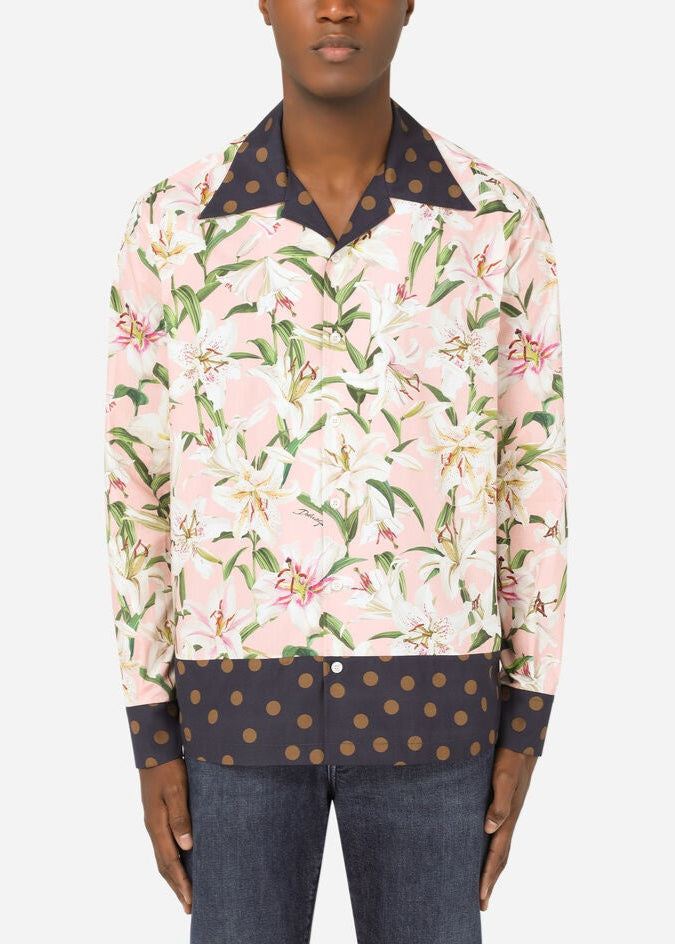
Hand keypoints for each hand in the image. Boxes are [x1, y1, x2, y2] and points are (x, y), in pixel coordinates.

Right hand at [139, 758, 193, 913]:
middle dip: (177, 887)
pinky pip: (164, 847)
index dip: (181, 882)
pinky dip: (172, 863)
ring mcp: (154, 823)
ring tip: (185, 894)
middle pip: (164, 866)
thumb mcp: (177, 789)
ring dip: (174, 878)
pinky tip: (181, 864)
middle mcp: (153, 828)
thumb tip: (187, 847)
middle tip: (189, 907)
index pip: (170, 862)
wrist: (154, 750)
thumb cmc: (168, 768)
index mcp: (157, 825)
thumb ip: (181, 817)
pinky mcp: (158, 817)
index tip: (191, 900)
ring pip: (163, 858)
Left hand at [479, 746, 537, 910]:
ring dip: (492, 869)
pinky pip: (499, 836)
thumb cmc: (510, 757)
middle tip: (481, 904)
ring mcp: (509, 814)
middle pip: (501, 858)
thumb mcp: (503, 777)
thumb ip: (499, 802)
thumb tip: (489, 829)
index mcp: (509, 817)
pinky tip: (483, 851)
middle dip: (491, 881)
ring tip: (483, 886)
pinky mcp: (504, 805)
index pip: (497, 853)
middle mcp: (509, 819)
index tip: (480, 897)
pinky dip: (493, 851)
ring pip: (501, 849)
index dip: (488, 876)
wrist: (521, 741)